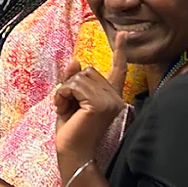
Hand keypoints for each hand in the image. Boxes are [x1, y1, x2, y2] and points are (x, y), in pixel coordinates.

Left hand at [54, 32, 126, 169]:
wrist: (72, 152)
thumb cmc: (71, 129)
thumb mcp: (69, 99)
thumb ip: (73, 79)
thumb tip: (75, 60)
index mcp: (111, 95)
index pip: (118, 69)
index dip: (120, 51)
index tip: (124, 34)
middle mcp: (114, 96)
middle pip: (87, 70)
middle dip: (70, 85)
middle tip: (69, 106)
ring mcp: (109, 100)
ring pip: (79, 77)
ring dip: (65, 91)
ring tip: (67, 109)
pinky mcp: (99, 104)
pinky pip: (73, 85)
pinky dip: (63, 95)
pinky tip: (64, 109)